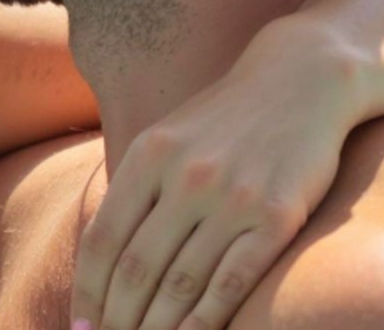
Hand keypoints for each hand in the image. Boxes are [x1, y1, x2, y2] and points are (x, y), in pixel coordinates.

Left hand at [68, 17, 360, 329]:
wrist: (302, 79)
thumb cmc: (228, 117)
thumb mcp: (167, 138)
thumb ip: (136, 189)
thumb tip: (101, 258)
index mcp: (148, 157)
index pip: (103, 241)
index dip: (88, 293)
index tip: (80, 329)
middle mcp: (185, 178)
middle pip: (136, 270)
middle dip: (118, 320)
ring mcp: (232, 198)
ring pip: (181, 283)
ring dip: (156, 329)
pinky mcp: (278, 216)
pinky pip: (233, 281)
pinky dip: (205, 320)